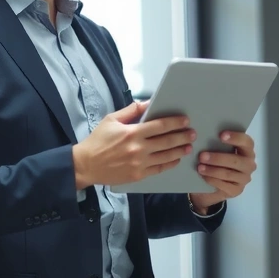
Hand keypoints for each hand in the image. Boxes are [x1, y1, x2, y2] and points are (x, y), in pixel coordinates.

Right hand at [72, 101, 196, 188]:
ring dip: (179, 150)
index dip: (175, 122)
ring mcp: (139, 163)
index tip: (185, 121)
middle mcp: (138, 148)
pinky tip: (176, 159)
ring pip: (166, 156)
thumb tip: (148, 102)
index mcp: (132, 132)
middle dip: (182, 136)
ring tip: (188, 146)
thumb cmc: (98, 140)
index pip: (160, 126)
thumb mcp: (112, 120)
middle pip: (167, 141)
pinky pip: (159, 169)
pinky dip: (170, 164)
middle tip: (192, 133)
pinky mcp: (138, 175)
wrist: (86, 165)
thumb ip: (131, 111)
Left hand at [188, 131, 256, 213]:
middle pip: (236, 161)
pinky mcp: (236, 190)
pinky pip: (224, 185)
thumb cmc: (217, 161)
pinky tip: (203, 176)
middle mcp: (249, 165)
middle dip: (218, 158)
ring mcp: (244, 179)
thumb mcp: (219, 150)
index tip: (221, 135)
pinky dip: (212, 180)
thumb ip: (218, 143)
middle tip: (202, 156)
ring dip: (212, 170)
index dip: (235, 138)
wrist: (213, 184)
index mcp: (247, 150)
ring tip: (199, 167)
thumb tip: (207, 133)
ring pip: (228, 174)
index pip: (247, 142)